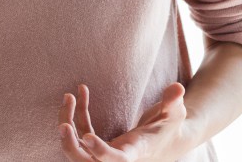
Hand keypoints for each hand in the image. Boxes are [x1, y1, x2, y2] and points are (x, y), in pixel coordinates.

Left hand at [58, 83, 191, 160]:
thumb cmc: (169, 128)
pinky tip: (80, 91)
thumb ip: (173, 103)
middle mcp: (116, 157)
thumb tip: (177, 87)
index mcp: (135, 153)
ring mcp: (104, 152)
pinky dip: (76, 114)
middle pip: (86, 161)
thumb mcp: (174, 115)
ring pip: (77, 145)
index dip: (101, 151)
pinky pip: (80, 131)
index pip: (117, 160)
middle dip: (71, 146)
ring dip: (67, 121)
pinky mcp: (98, 145)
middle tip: (63, 124)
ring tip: (69, 96)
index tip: (87, 137)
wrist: (163, 140)